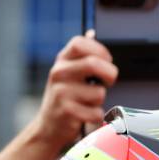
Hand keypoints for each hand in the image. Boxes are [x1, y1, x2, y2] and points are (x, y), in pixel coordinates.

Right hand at [28, 34, 117, 150]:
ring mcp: (61, 92)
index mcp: (61, 61)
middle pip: (94, 64)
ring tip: (87, 103)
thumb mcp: (68, 73)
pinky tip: (85, 116)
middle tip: (109, 82)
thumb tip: (92, 32)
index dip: (99, 50)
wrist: (48, 127)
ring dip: (100, 101)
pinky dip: (96, 116)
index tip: (107, 61)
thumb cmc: (64, 98)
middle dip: (110, 74)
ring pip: (99, 93)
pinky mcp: (67, 112)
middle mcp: (59, 73)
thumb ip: (81, 57)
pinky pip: (96, 112)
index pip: (80, 43)